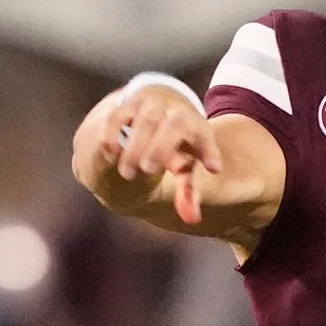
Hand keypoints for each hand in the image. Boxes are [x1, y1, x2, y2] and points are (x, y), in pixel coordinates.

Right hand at [97, 84, 221, 223]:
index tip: (213, 168)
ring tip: (127, 173)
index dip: (209, 151)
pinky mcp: (128, 106)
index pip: (205, 136)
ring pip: (145, 120)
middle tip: (147, 171)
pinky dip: (113, 134)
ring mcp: (151, 106)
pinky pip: (119, 116)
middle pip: (174, 124)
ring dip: (134, 146)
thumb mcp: (186, 166)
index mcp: (195, 127)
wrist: (160, 109)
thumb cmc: (177, 145)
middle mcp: (175, 112)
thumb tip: (191, 220)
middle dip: (160, 147)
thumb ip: (188, 192)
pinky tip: (112, 155)